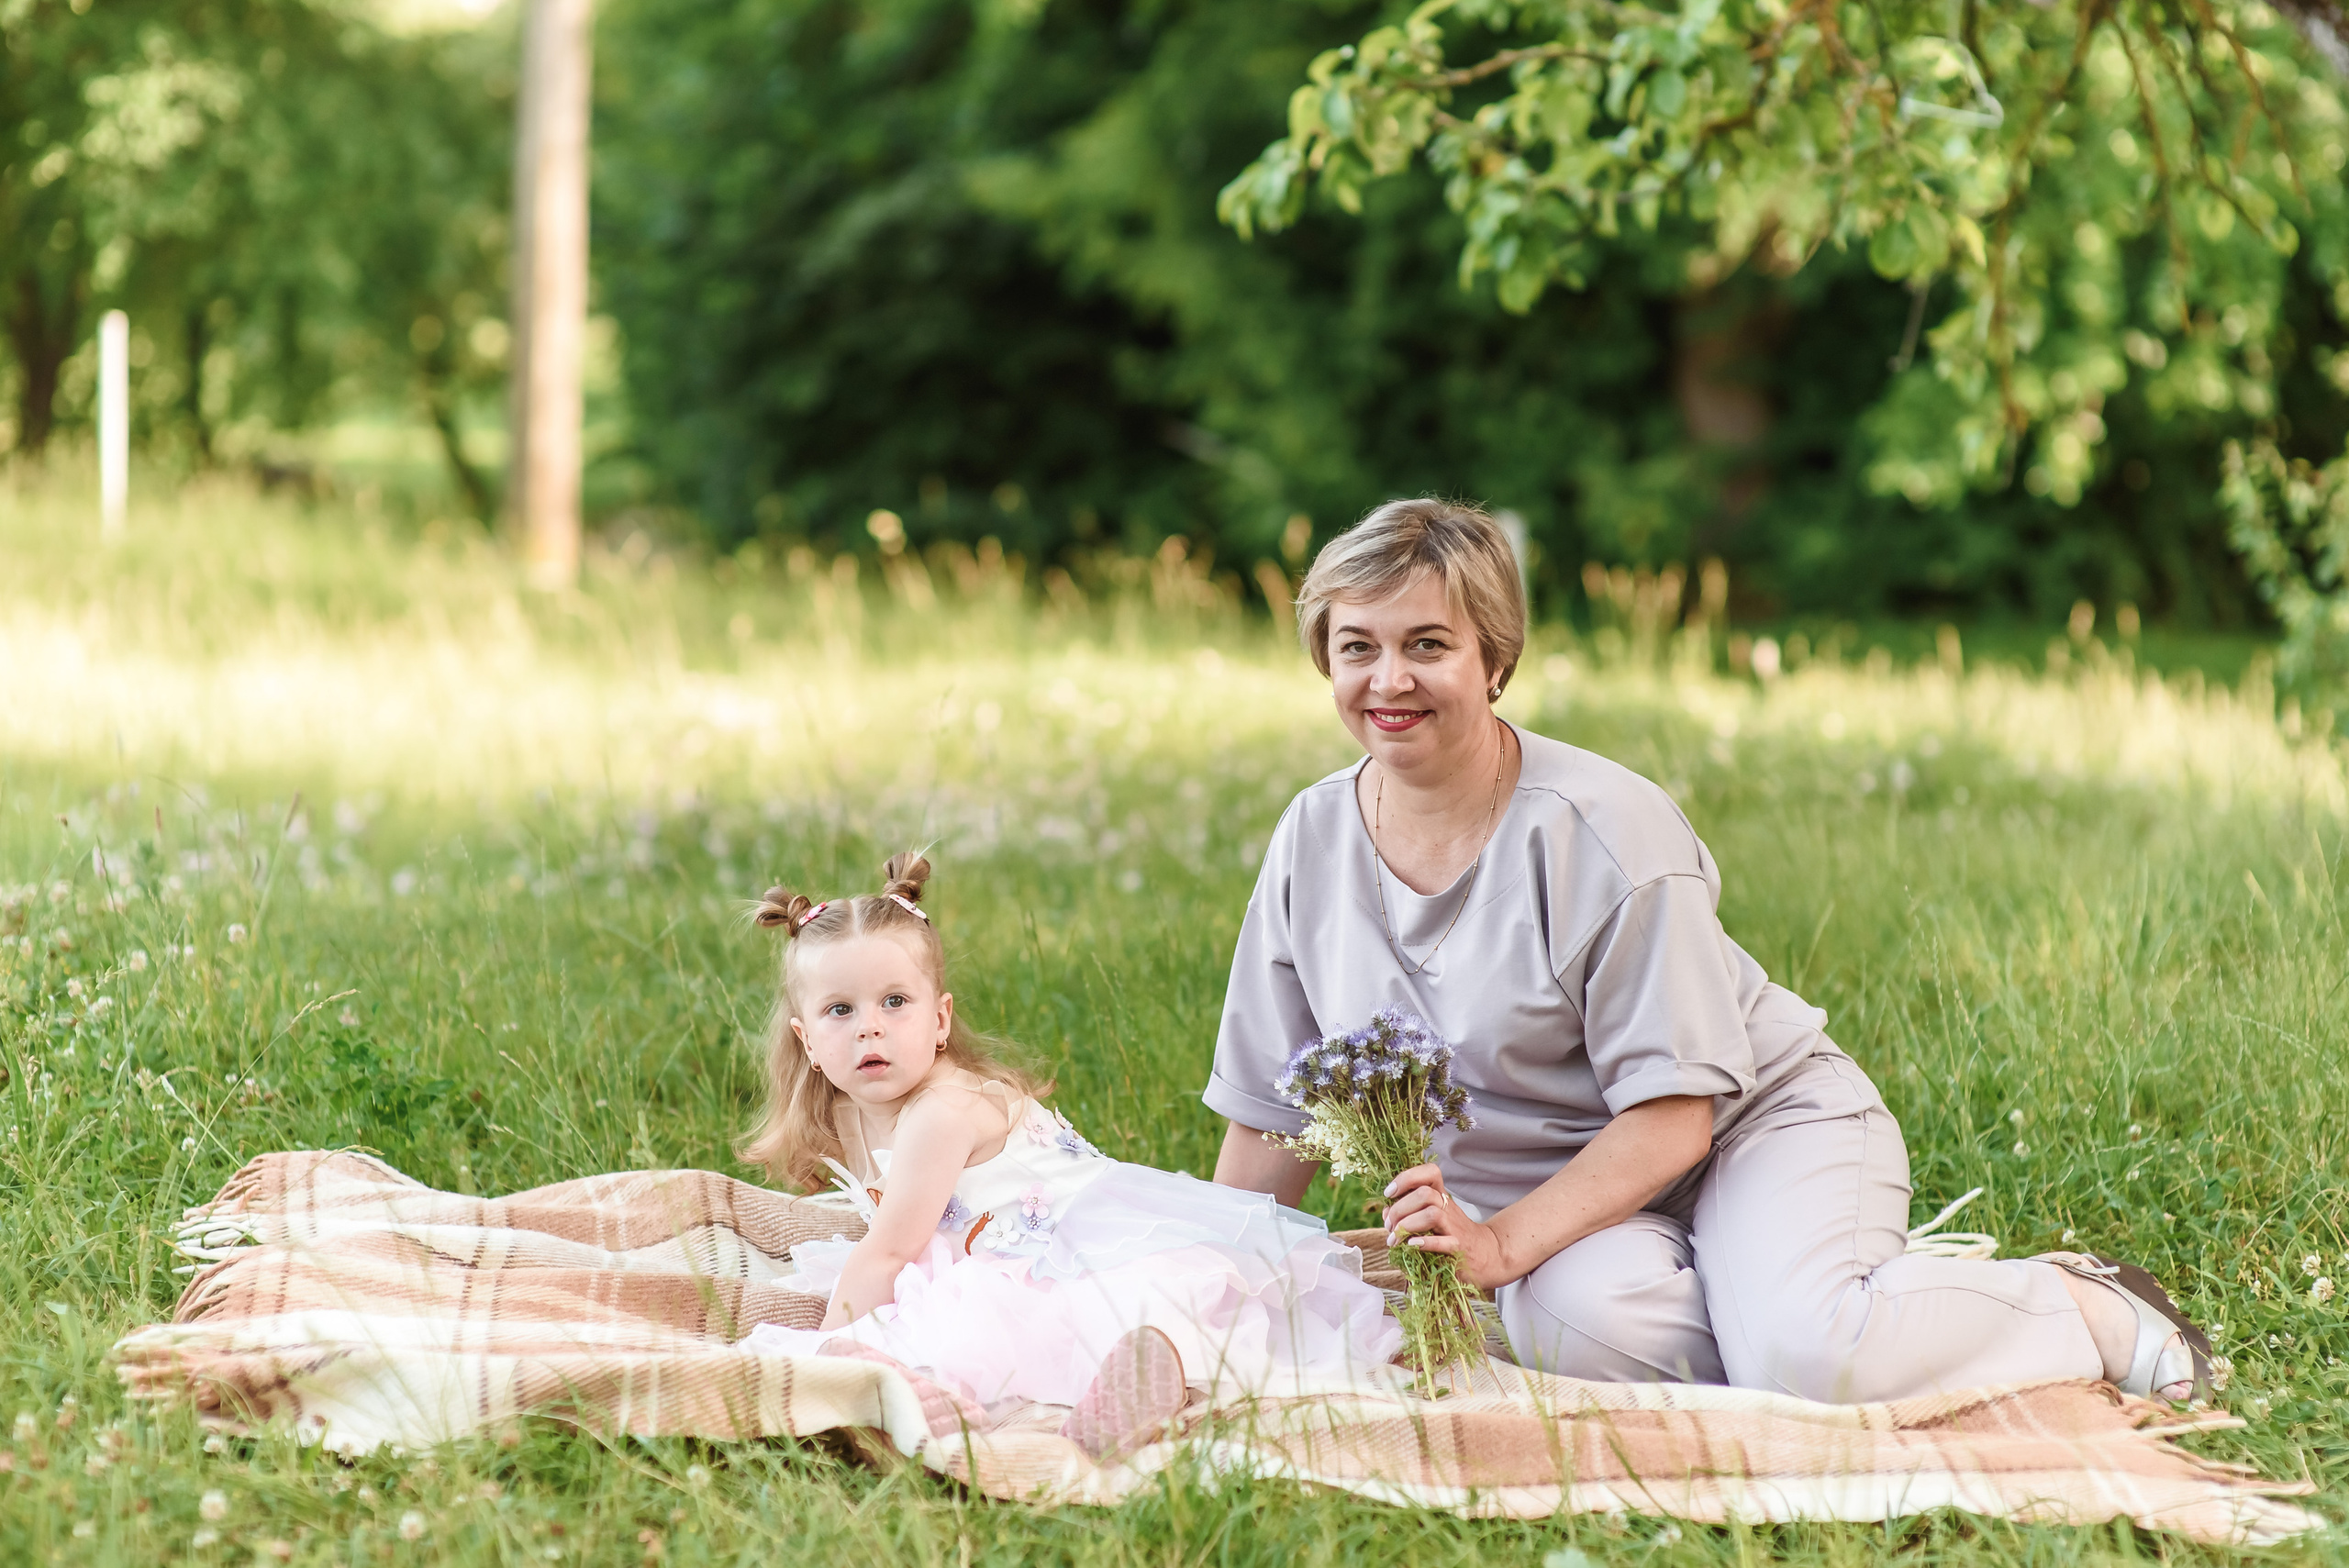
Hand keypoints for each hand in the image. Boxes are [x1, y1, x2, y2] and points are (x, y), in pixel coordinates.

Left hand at [1380, 1164, 1513, 1290]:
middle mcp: (1449, 1207)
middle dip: (1399, 1209)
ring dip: (1407, 1225)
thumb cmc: (1451, 1235)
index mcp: (1441, 1197)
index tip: (1389, 1192)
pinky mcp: (1459, 1248)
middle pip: (1424, 1194)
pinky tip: (1411, 1245)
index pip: (1429, 1173)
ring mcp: (1455, 1227)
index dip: (1407, 1178)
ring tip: (1395, 1239)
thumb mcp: (1430, 1220)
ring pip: (1431, 1213)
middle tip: (1389, 1226)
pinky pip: (1443, 1241)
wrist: (1486, 1255)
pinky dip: (1424, 1242)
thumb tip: (1386, 1213)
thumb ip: (1408, 1213)